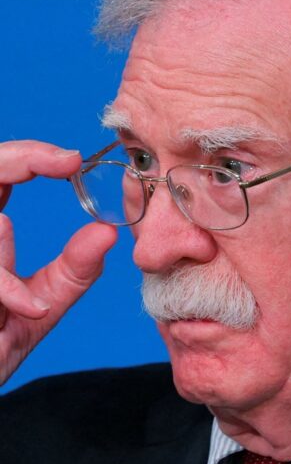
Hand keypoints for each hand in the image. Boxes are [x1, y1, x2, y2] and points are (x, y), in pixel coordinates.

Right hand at [0, 141, 116, 384]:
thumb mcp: (40, 307)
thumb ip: (72, 270)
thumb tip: (107, 231)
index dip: (29, 154)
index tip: (72, 160)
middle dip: (22, 157)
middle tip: (66, 161)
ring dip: (6, 261)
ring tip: (30, 300)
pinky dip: (7, 292)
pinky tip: (27, 309)